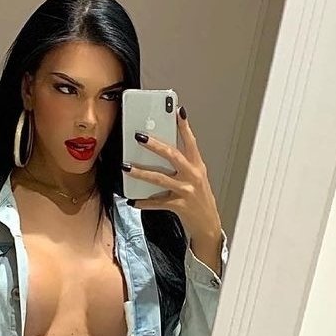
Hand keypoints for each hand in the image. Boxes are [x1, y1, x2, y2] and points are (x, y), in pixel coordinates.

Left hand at [123, 105, 221, 246]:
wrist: (208, 225)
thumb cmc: (199, 200)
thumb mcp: (196, 179)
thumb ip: (183, 165)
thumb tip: (162, 152)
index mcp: (197, 166)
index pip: (191, 142)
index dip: (184, 126)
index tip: (177, 111)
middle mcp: (193, 176)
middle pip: (172, 155)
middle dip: (154, 145)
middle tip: (139, 136)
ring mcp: (186, 190)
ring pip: (160, 178)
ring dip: (141, 172)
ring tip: (126, 167)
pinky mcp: (179, 205)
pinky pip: (157, 202)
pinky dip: (144, 202)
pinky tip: (133, 200)